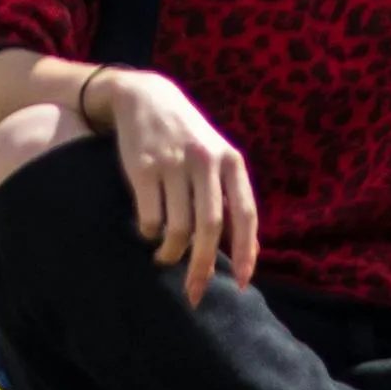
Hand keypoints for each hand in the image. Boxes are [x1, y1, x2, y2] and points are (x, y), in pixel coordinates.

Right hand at [85, 67, 259, 302]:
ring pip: (177, 227)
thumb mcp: (217, 156)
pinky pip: (150, 217)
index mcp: (230, 161)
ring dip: (171, 254)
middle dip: (203, 267)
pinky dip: (150, 234)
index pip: (245, 214)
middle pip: (210, 227)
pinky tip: (149, 232)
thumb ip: (230, 197)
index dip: (246, 252)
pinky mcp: (142, 167)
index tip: (241, 284)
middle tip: (195, 292)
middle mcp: (205, 161)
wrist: (145, 97)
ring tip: (166, 259)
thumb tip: (248, 252)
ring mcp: (173, 163)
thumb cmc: (187, 138)